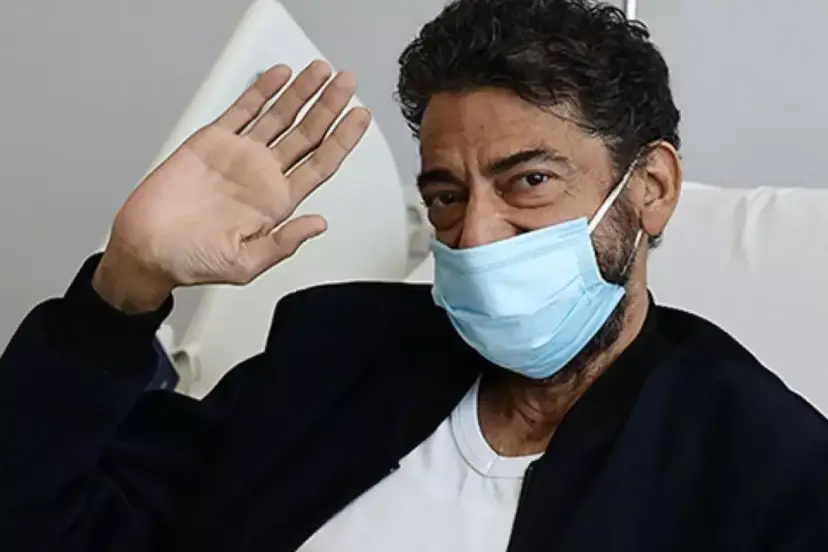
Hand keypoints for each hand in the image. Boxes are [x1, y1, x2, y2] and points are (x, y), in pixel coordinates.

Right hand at [93, 61, 370, 312]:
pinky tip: (279, 76)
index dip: (343, 140)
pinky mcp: (212, 142)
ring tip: (320, 71)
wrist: (146, 248)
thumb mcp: (245, 264)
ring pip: (280, 116)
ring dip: (301, 93)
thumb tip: (318, 225)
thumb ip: (283, 243)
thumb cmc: (192, 260)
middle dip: (329, 107)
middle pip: (307, 134)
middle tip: (347, 84)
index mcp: (277, 203)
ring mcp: (240, 156)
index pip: (320, 164)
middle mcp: (264, 175)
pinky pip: (242, 110)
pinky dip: (261, 91)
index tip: (360, 117)